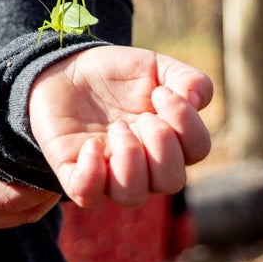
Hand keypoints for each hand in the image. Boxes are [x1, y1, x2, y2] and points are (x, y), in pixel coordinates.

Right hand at [0, 80, 60, 233]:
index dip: (36, 183)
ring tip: (57, 163)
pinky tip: (41, 173)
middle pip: (26, 211)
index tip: (52, 157)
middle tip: (65, 157)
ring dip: (45, 194)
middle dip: (49, 187)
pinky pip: (18, 216)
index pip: (8, 196)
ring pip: (26, 216)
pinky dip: (33, 198)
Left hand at [28, 45, 212, 208]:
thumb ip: (187, 78)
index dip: (186, 123)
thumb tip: (197, 101)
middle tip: (141, 117)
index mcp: (168, 139)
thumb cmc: (115, 73)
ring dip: (131, 160)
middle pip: (171, 181)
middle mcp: (143, 163)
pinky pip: (87, 195)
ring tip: (117, 128)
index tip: (160, 92)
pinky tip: (91, 145)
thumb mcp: (154, 66)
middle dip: (161, 145)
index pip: (197, 150)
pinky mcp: (74, 172)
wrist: (65, 68)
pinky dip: (93, 174)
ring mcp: (108, 171)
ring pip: (132, 195)